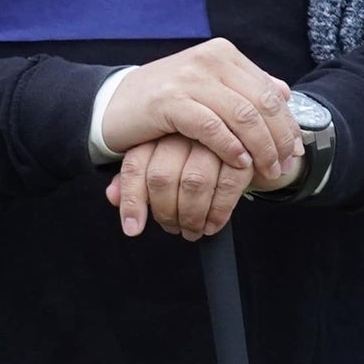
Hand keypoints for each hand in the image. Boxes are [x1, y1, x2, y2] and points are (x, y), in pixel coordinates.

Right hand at [96, 39, 298, 190]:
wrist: (110, 105)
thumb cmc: (163, 101)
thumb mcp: (207, 87)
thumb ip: (244, 86)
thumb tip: (285, 93)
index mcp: (222, 53)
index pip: (270, 90)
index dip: (287, 123)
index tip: (294, 150)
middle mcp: (208, 60)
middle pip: (262, 104)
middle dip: (278, 139)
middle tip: (283, 164)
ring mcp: (188, 78)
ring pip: (243, 116)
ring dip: (260, 148)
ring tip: (266, 169)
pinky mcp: (169, 101)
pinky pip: (212, 127)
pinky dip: (231, 148)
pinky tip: (239, 163)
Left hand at [107, 133, 251, 241]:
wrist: (252, 145)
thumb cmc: (200, 160)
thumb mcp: (165, 166)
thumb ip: (135, 180)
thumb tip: (112, 197)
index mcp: (158, 134)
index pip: (135, 166)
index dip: (131, 201)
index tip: (133, 229)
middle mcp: (182, 132)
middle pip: (162, 177)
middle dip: (165, 213)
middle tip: (173, 230)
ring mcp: (214, 139)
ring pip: (193, 183)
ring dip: (191, 216)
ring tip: (193, 231)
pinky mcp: (243, 151)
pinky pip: (226, 186)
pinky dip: (218, 213)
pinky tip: (212, 225)